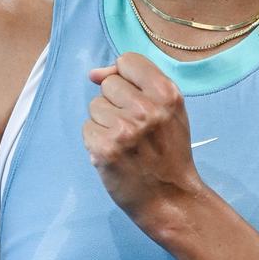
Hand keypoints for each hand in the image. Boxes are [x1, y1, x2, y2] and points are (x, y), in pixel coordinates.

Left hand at [82, 52, 204, 235]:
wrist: (171, 198)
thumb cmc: (169, 151)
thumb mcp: (169, 109)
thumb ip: (138, 82)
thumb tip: (94, 74)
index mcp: (167, 93)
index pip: (127, 61)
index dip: (126, 78)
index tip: (134, 97)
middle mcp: (146, 108)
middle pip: (108, 84)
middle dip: (116, 103)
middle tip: (134, 128)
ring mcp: (125, 129)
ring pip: (95, 106)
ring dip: (105, 123)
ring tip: (125, 142)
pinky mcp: (105, 149)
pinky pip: (87, 129)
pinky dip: (96, 142)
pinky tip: (115, 155)